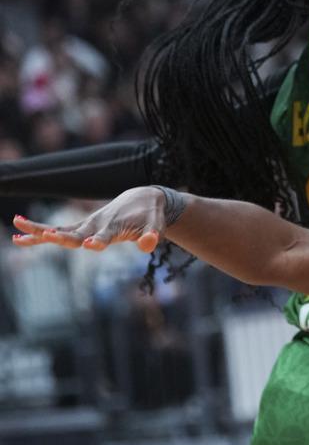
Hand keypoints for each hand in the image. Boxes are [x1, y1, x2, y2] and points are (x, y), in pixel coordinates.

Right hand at [12, 187, 168, 253]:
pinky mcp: (81, 227)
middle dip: (62, 237)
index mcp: (116, 227)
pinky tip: (18, 237)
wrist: (143, 198)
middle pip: (76, 233)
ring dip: (39, 231)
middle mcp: (97, 225)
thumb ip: (152, 235)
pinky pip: (57, 231)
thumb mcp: (156, 225)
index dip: (99, 241)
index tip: (90, 244)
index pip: (105, 236)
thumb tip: (148, 245)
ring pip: (60, 229)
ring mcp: (87, 225)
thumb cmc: (150, 215)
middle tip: (47, 236)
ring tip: (16, 233)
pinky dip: (40, 234)